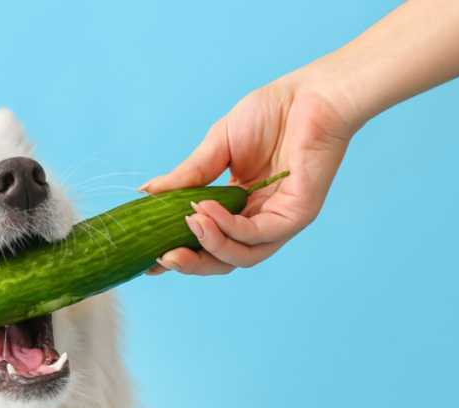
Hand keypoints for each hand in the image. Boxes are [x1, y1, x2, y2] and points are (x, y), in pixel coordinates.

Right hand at [141, 73, 356, 275]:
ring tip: (187, 224)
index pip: (207, 240)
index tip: (148, 258)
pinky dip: (229, 228)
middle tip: (162, 258)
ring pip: (241, 255)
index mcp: (239, 205)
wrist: (311, 94)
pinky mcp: (297, 215)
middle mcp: (259, 219)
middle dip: (191, 263)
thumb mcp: (216, 146)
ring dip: (210, 244)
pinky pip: (258, 234)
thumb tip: (147, 193)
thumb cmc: (271, 113)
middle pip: (222, 259)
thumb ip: (188, 175)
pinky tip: (206, 212)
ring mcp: (279, 221)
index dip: (180, 252)